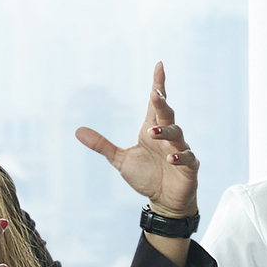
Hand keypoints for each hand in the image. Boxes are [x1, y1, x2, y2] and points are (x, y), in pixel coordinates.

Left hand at [75, 62, 198, 217]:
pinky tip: (170, 157)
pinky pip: (187, 157)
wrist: (164, 201)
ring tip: (151, 133)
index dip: (159, 84)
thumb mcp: (120, 160)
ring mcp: (180, 150)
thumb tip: (77, 130)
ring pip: (177, 134)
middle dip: (161, 103)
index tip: (159, 65)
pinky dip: (179, 156)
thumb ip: (102, 145)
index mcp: (152, 130)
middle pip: (166, 114)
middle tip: (154, 94)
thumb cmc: (146, 177)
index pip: (155, 104)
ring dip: (165, 132)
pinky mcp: (189, 166)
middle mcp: (168, 136)